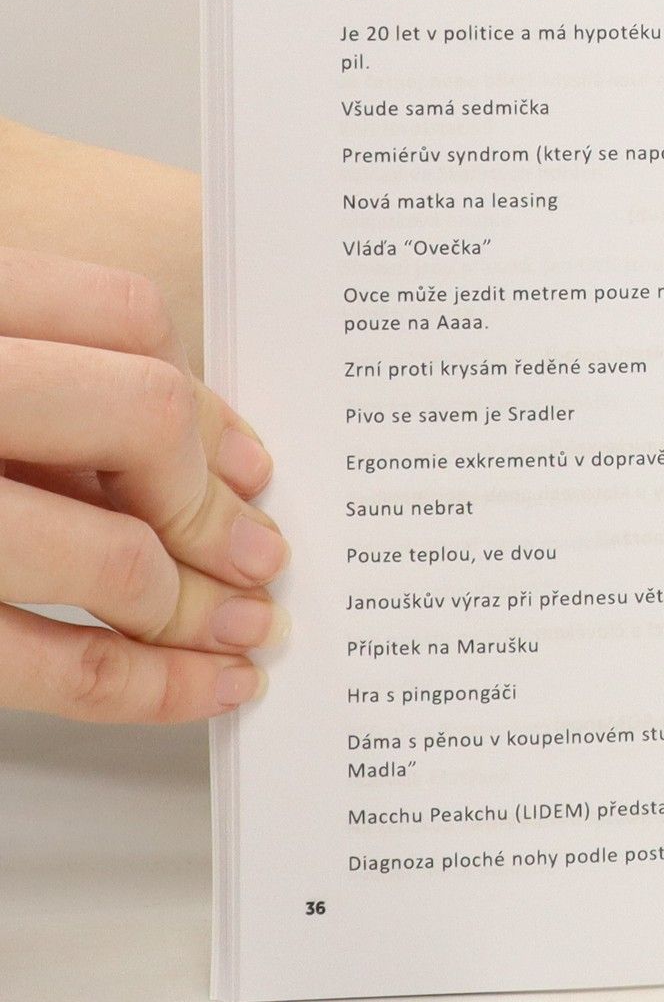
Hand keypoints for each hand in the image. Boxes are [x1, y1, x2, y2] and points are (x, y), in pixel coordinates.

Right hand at [0, 247, 286, 722]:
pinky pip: (60, 667)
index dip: (205, 396)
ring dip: (203, 605)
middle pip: (143, 415)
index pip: (123, 314)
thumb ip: (60, 387)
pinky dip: (152, 688)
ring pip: (116, 557)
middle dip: (217, 498)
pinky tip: (206, 687)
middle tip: (266, 554)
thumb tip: (218, 467)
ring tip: (249, 626)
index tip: (251, 464)